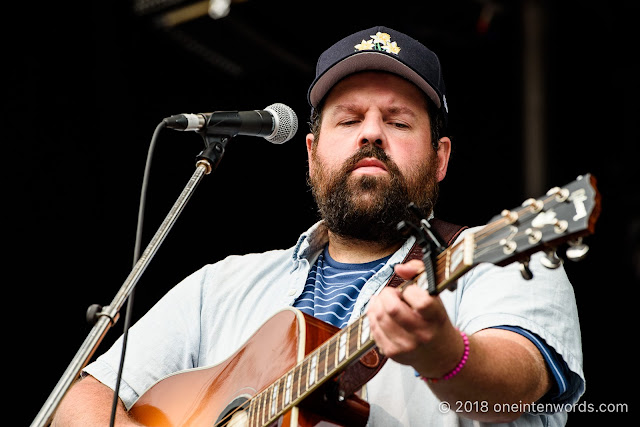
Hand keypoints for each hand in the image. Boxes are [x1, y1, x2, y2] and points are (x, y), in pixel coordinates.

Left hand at [366, 259, 462, 377]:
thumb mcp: (435, 295)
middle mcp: (422, 334)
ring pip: (379, 318)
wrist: (440, 354)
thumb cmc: (435, 320)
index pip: (421, 302)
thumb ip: (419, 272)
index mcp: (436, 317)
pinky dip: (373, 317)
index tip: (409, 291)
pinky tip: (379, 313)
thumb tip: (398, 268)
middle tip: (390, 294)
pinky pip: (374, 329)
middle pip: (392, 309)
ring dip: (377, 304)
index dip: (410, 291)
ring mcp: (406, 346)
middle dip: (386, 295)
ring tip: (384, 302)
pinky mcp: (392, 353)